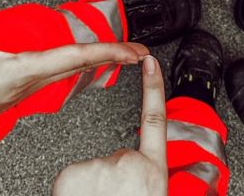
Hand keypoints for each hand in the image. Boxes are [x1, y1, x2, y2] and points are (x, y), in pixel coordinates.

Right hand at [0, 0, 149, 144]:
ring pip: (74, 71)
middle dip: (116, 57)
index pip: (79, 57)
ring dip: (99, 60)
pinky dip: (78, 64)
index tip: (136, 51)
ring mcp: (30, 87)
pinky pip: (59, 74)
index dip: (111, 51)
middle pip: (85, 65)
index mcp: (29, 69)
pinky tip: (79, 59)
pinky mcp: (22, 88)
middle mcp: (36, 80)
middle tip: (141, 52)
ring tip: (121, 53)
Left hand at [52, 55, 166, 195]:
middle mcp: (129, 162)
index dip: (153, 88)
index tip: (149, 60)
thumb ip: (157, 179)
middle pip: (116, 157)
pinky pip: (72, 177)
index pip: (157, 119)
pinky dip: (74, 191)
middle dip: (111, 178)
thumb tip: (171, 173)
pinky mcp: (73, 172)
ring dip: (92, 189)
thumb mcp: (153, 193)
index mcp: (152, 170)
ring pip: (92, 169)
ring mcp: (100, 165)